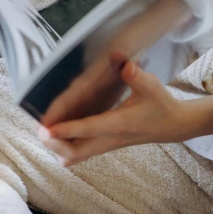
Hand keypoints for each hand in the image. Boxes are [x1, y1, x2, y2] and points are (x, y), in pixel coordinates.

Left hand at [37, 58, 186, 166]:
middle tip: (40, 129)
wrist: (172, 126)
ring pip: (75, 156)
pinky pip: (80, 154)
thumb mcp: (151, 85)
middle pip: (75, 152)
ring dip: (58, 147)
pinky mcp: (105, 146)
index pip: (90, 128)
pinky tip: (58, 135)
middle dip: (55, 143)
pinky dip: (66, 148)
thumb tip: (119, 57)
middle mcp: (110, 139)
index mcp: (120, 123)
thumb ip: (134, 73)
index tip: (47, 128)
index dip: (67, 128)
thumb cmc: (160, 103)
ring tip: (45, 132)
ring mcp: (107, 145)